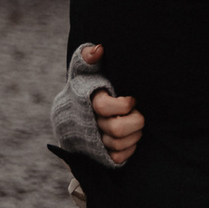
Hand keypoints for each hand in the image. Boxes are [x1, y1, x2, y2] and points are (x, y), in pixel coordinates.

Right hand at [83, 43, 144, 164]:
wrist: (70, 116)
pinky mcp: (100, 155)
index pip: (104, 107)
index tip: (132, 99)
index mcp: (87, 103)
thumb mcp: (84, 70)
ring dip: (134, 134)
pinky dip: (129, 149)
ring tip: (137, 124)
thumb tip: (98, 49)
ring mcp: (94, 141)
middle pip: (116, 129)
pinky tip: (131, 138)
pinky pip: (118, 158)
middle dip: (135, 121)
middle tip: (139, 113)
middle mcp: (90, 124)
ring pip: (118, 144)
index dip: (124, 104)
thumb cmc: (84, 88)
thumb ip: (87, 57)